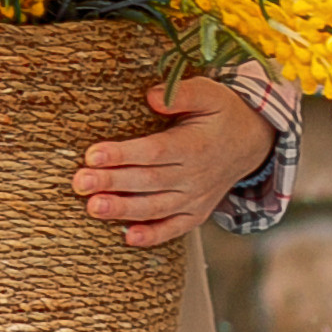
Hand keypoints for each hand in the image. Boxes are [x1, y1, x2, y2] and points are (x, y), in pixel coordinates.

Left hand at [73, 76, 275, 247]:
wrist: (252, 142)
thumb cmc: (222, 112)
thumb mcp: (210, 93)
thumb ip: (182, 93)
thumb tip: (150, 97)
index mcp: (196, 144)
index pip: (154, 152)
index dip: (123, 154)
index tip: (93, 154)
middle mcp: (196, 175)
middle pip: (148, 181)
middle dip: (112, 182)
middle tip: (80, 181)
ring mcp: (196, 198)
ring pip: (156, 208)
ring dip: (123, 210)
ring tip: (93, 208)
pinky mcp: (196, 213)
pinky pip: (174, 229)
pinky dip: (152, 236)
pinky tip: (127, 238)